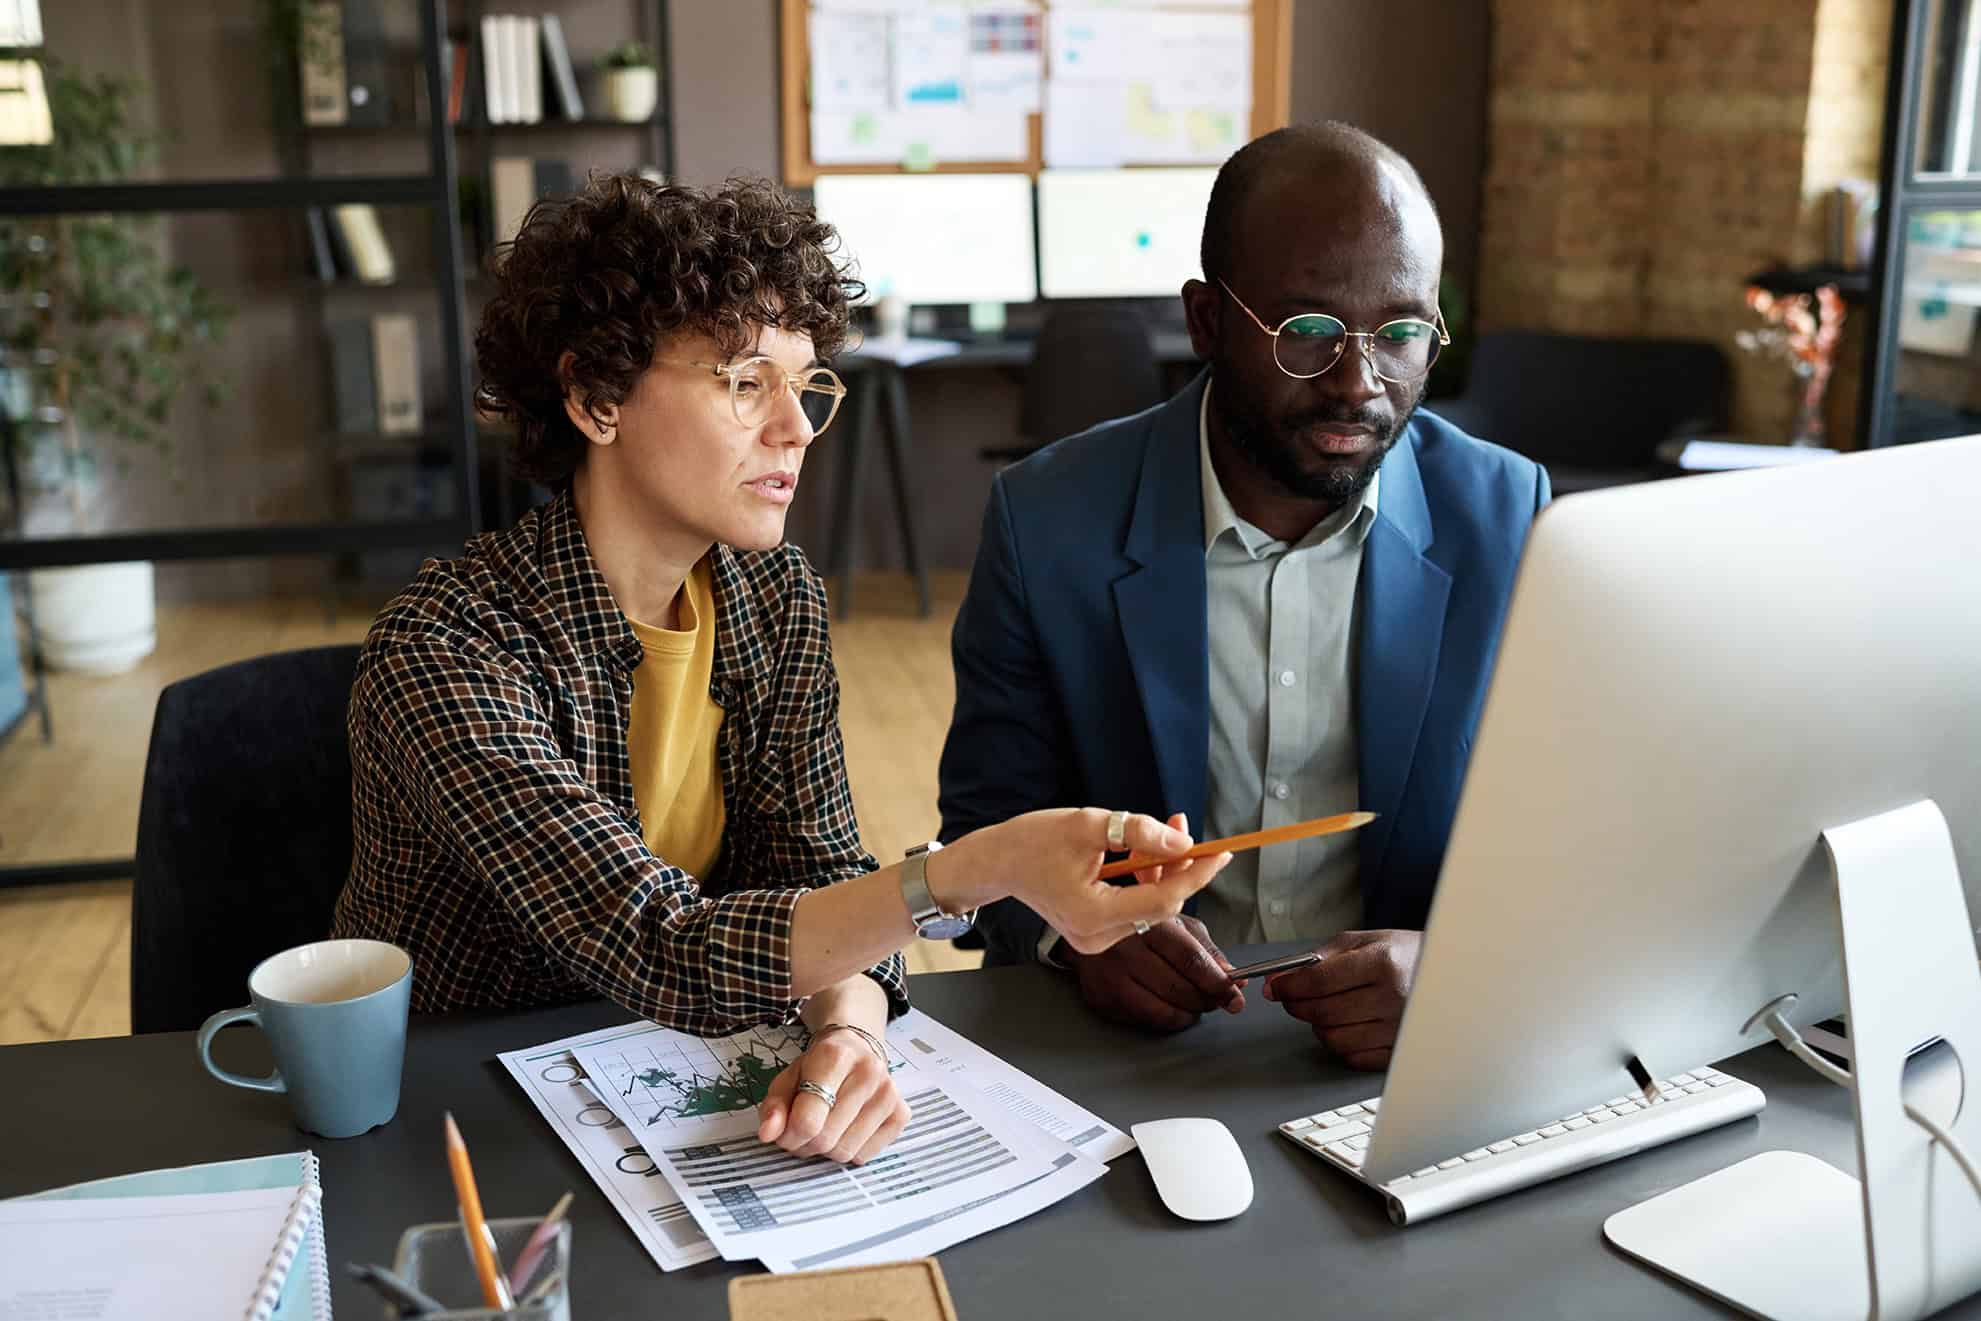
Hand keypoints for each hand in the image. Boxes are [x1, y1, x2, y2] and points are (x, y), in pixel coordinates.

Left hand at [755, 1029, 909, 1164]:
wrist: (857, 1048)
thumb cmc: (818, 1066)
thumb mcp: (788, 1078)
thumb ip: (774, 1106)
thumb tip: (768, 1134)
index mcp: (835, 1056)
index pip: (807, 1120)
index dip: (788, 1136)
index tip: (784, 1132)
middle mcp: (868, 1072)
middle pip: (825, 1139)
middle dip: (805, 1144)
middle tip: (802, 1131)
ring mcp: (889, 1094)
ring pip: (845, 1151)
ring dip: (826, 1149)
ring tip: (825, 1127)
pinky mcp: (901, 1113)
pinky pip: (865, 1155)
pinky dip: (850, 1149)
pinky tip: (847, 1128)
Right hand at [933, 808, 1231, 956]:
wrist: (997, 861)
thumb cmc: (1033, 841)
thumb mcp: (1088, 825)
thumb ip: (1137, 833)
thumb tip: (1183, 844)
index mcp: (1093, 914)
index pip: (1163, 899)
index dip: (1196, 874)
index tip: (1221, 853)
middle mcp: (1097, 937)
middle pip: (1159, 904)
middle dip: (1177, 865)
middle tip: (1182, 827)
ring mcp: (1096, 939)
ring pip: (1149, 906)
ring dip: (1160, 869)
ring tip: (1158, 832)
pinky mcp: (1095, 932)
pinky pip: (1133, 907)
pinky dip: (1143, 880)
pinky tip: (1140, 853)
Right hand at [1064, 914, 1244, 1032]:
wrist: (1087, 930)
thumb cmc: (1137, 926)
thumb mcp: (1176, 924)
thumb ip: (1206, 950)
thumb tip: (1234, 978)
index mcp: (1148, 923)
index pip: (1190, 961)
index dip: (1217, 983)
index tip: (1234, 995)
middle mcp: (1125, 950)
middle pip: (1180, 989)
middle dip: (1207, 1000)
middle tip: (1217, 999)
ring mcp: (1111, 977)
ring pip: (1164, 1011)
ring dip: (1189, 1012)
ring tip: (1194, 1003)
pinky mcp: (1102, 999)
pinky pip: (1146, 1020)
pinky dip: (1167, 1018)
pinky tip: (1171, 1006)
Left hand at [1263, 929, 1422, 1069]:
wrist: (1449, 975)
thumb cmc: (1404, 955)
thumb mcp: (1364, 941)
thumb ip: (1319, 958)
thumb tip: (1279, 980)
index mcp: (1383, 964)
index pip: (1319, 981)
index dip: (1289, 986)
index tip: (1276, 987)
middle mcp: (1393, 998)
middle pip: (1322, 1012)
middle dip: (1298, 1004)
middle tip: (1294, 997)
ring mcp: (1398, 1028)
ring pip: (1333, 1038)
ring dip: (1319, 1025)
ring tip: (1328, 1008)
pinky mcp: (1399, 1051)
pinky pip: (1352, 1057)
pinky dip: (1341, 1044)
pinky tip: (1348, 1025)